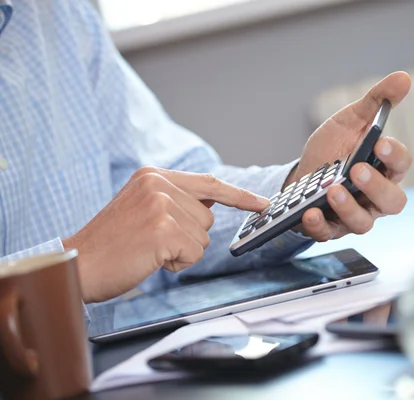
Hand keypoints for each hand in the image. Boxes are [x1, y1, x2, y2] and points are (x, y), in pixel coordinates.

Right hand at [63, 167, 267, 302]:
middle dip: (189, 237)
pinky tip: (151, 259)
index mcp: (154, 175)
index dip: (239, 196)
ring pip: (204, 237)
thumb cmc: (112, 243)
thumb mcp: (142, 207)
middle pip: (208, 217)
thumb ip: (175, 200)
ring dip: (182, 251)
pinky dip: (177, 263)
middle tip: (152, 242)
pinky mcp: (163, 229)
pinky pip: (194, 253)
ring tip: (149, 250)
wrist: (79, 264)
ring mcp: (161, 205)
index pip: (209, 183)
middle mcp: (158, 184)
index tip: (263, 204)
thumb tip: (211, 206)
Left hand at [288, 71, 411, 239]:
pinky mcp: (330, 228)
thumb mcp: (351, 121)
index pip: (401, 165)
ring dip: (348, 208)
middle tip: (357, 170)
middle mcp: (375, 197)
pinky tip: (310, 213)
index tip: (381, 142)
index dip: (395, 155)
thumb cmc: (334, 148)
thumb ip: (376, 102)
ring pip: (364, 223)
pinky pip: (329, 233)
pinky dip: (320, 225)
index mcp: (385, 168)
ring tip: (332, 190)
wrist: (303, 173)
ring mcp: (354, 215)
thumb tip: (403, 78)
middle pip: (392, 202)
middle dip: (376, 187)